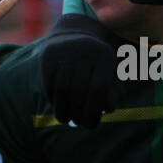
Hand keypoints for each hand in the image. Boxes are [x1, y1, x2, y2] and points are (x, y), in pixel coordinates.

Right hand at [41, 14, 117, 128]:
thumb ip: (114, 92)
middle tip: (79, 123)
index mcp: (105, 55)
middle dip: (78, 112)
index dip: (94, 110)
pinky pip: (49, 84)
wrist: (73, 38)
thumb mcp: (111, 75)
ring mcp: (65, 50)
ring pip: (62, 88)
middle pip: (79, 90)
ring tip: (66, 119)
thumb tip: (108, 108)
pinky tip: (57, 107)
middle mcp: (85, 49)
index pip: (99, 88)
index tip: (92, 123)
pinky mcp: (49, 55)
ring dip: (63, 109)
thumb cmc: (96, 65)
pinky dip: (52, 100)